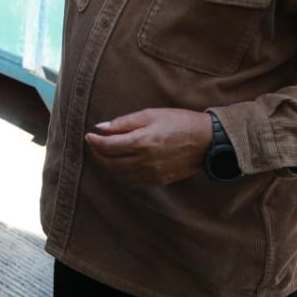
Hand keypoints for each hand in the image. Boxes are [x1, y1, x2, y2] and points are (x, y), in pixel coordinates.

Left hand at [84, 108, 212, 185]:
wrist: (206, 141)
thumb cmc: (179, 122)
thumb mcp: (151, 115)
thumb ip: (124, 123)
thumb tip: (101, 127)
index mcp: (143, 142)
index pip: (109, 146)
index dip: (95, 141)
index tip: (89, 135)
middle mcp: (145, 161)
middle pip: (110, 163)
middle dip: (98, 154)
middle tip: (94, 145)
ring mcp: (152, 174)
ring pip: (119, 175)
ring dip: (108, 166)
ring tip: (105, 154)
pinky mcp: (158, 181)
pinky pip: (132, 182)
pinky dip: (121, 175)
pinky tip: (120, 165)